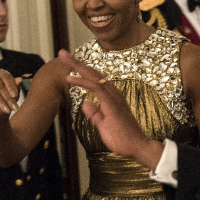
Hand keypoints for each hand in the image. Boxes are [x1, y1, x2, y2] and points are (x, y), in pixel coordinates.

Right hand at [0, 69, 21, 122]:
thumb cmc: (7, 102)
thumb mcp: (14, 96)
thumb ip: (16, 87)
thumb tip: (20, 79)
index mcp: (1, 74)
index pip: (6, 77)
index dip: (11, 86)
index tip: (15, 96)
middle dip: (6, 97)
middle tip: (12, 108)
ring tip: (5, 109)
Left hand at [58, 50, 163, 168]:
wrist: (137, 147)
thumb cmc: (122, 137)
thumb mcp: (103, 124)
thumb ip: (95, 113)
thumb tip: (86, 104)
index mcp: (111, 96)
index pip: (94, 79)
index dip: (81, 70)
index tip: (68, 63)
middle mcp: (113, 93)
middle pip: (92, 73)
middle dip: (76, 62)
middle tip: (62, 53)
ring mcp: (114, 97)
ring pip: (93, 76)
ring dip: (77, 66)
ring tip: (63, 57)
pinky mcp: (112, 104)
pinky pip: (96, 88)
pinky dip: (82, 82)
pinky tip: (70, 78)